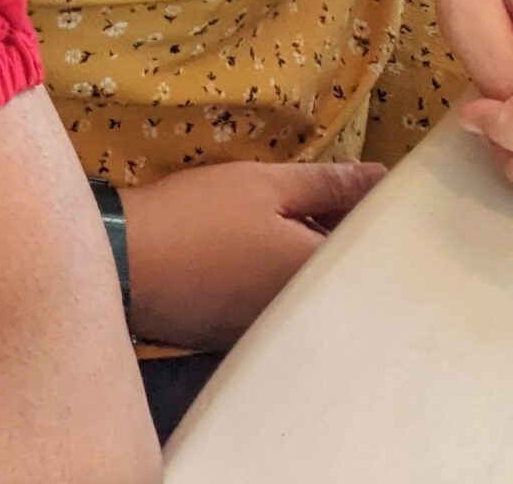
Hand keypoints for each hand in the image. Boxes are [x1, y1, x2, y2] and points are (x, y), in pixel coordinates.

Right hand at [118, 158, 384, 352]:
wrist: (129, 262)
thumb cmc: (201, 217)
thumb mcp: (266, 184)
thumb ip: (329, 183)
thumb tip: (382, 178)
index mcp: (319, 277)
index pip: (369, 246)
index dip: (362, 211)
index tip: (345, 184)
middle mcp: (306, 314)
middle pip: (337, 268)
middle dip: (331, 229)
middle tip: (305, 192)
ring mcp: (272, 329)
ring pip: (304, 283)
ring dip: (299, 250)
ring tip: (270, 214)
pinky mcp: (242, 335)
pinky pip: (276, 299)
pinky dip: (270, 271)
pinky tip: (244, 247)